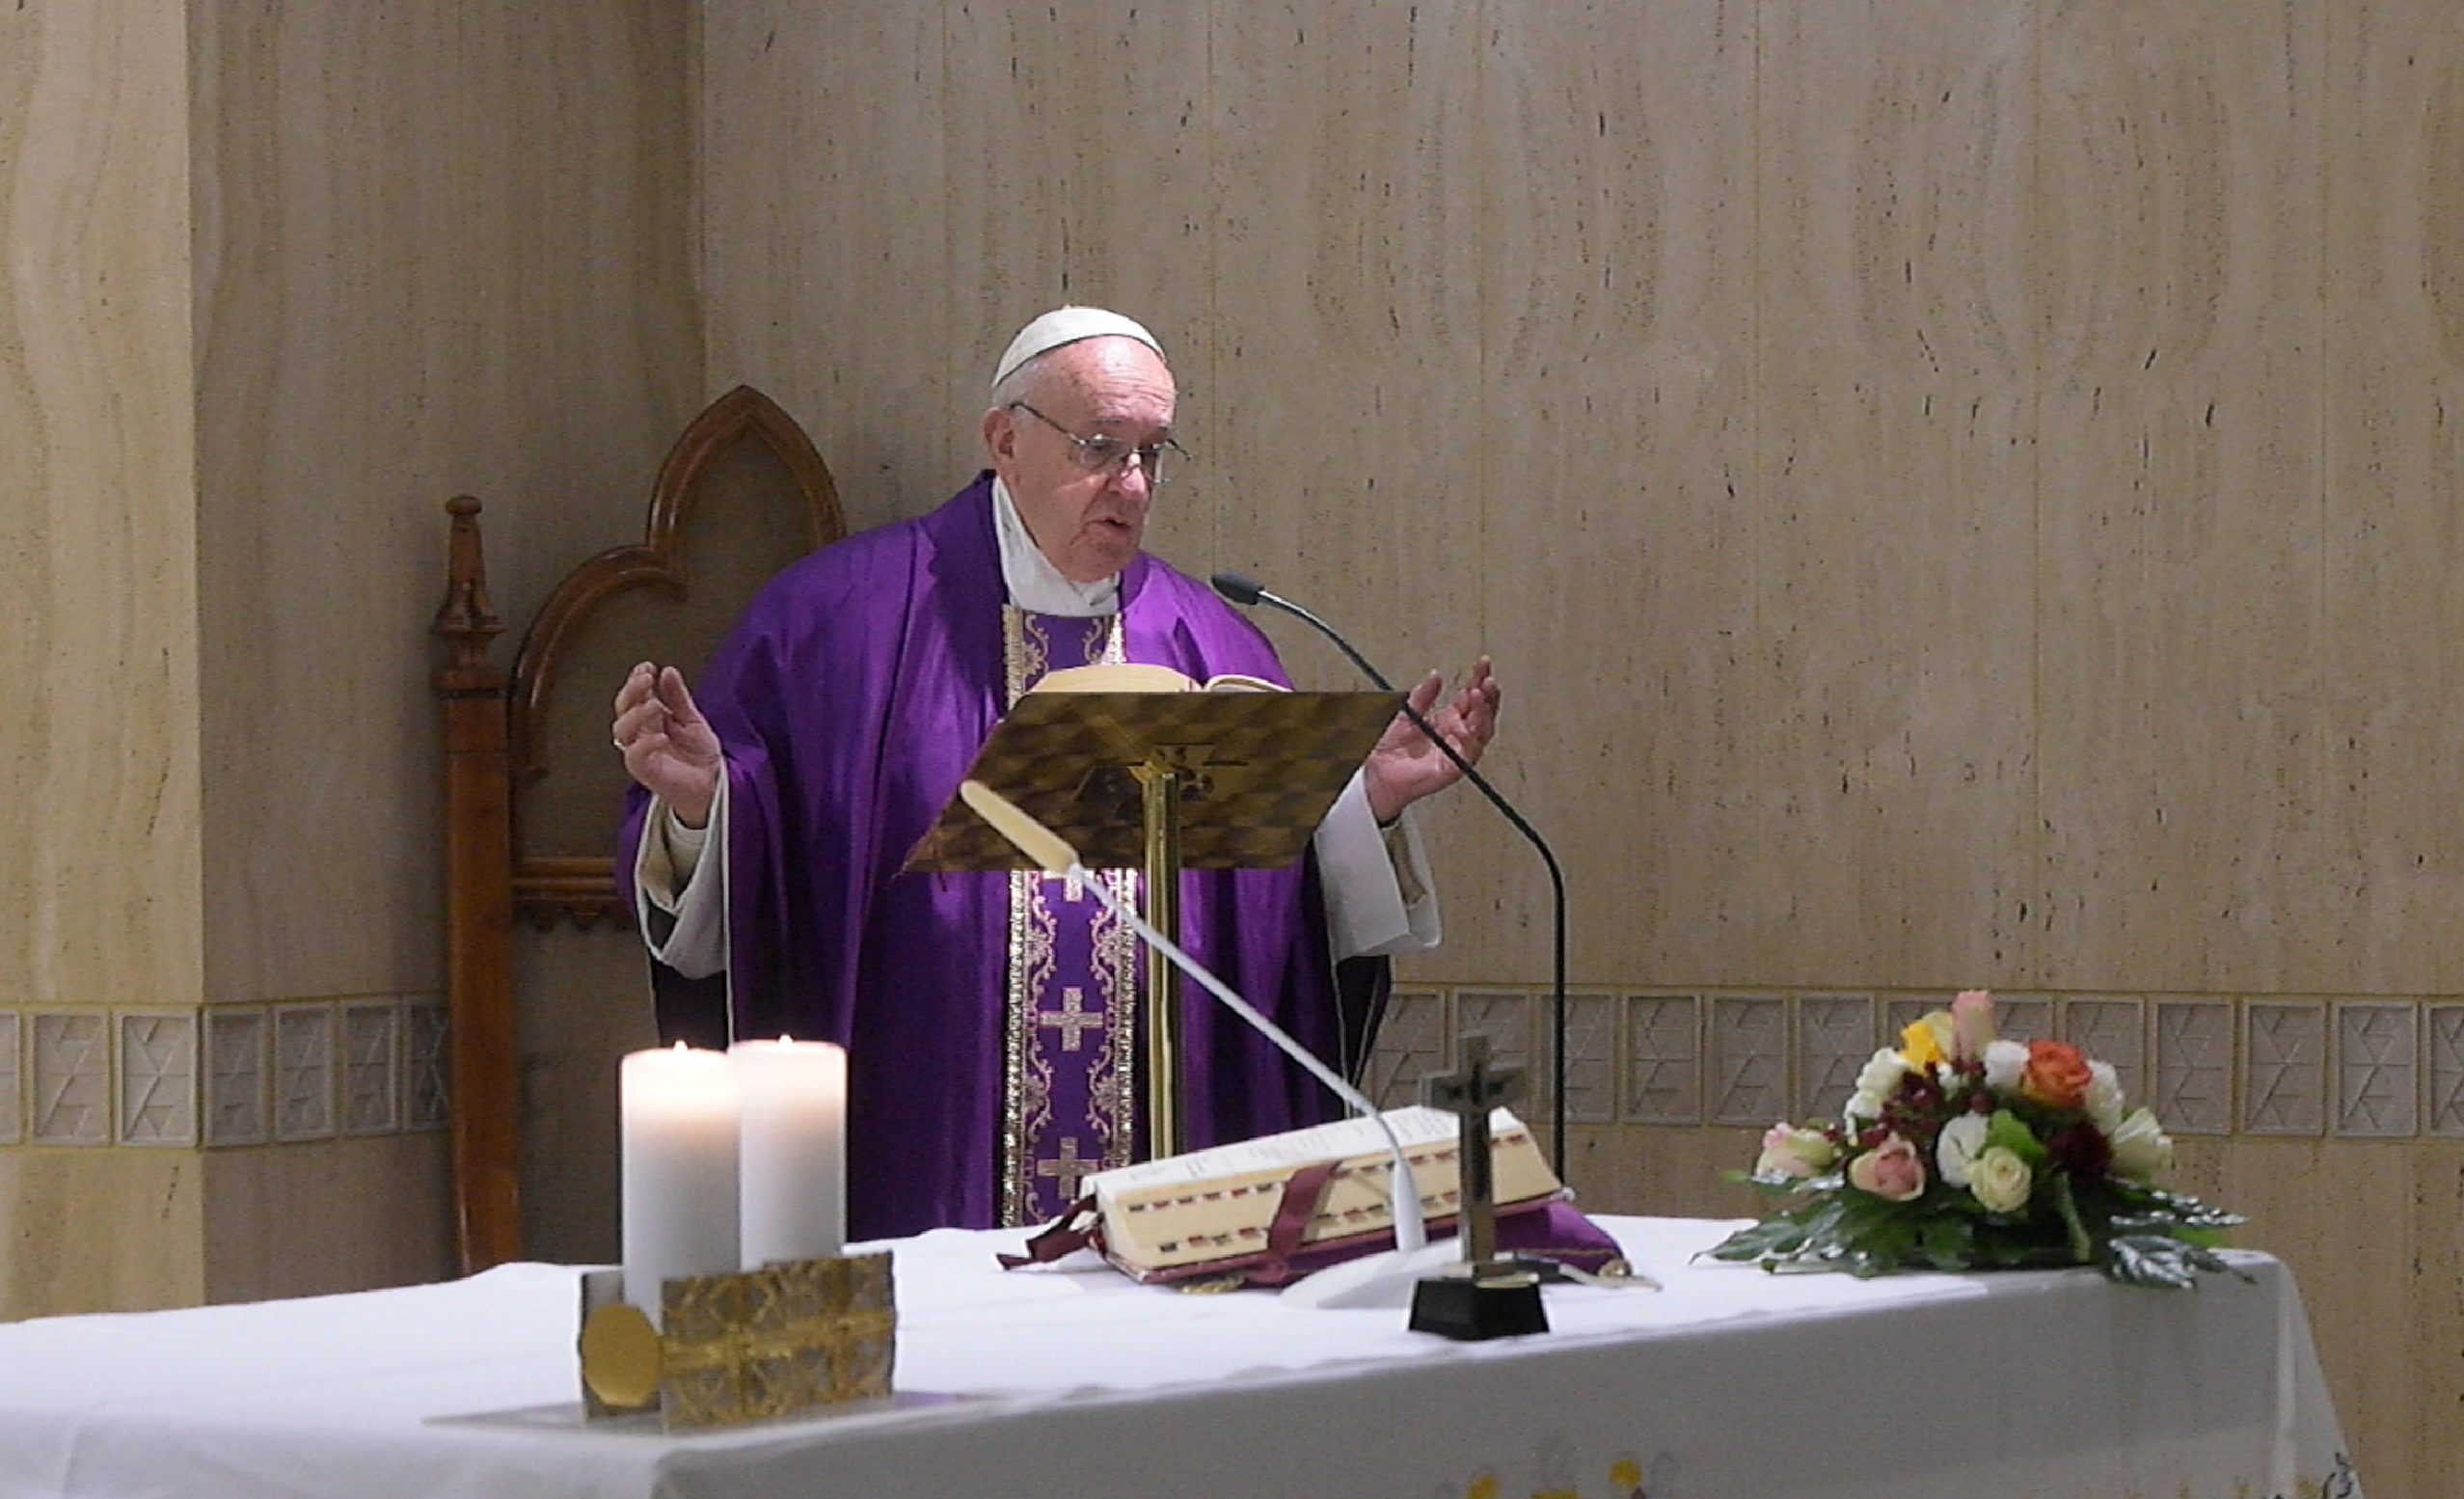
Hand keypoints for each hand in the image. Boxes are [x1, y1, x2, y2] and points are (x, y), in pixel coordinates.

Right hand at [612, 662, 722, 826]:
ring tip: (657, 705)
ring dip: (637, 714)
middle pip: (622, 710)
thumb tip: (668, 671)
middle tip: (647, 679)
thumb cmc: (698, 753)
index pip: (634, 696)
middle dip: (632, 691)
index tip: (647, 666)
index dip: (636, 680)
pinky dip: (645, 744)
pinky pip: (635, 757)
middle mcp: (641, 733)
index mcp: (649, 719)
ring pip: (622, 731)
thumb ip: (679, 698)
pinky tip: (661, 736)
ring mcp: (640, 752)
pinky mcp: (645, 771)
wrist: (713, 783)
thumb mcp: (692, 719)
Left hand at [1362, 655, 1499, 823]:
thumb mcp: (1408, 713)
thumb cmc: (1391, 748)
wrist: (1377, 773)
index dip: (1478, 679)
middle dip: (1488, 694)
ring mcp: (1458, 750)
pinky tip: (1469, 722)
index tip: (1483, 663)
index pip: (1471, 696)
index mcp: (1449, 719)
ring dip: (1484, 712)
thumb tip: (1435, 676)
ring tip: (1481, 694)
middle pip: (1482, 712)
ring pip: (1482, 730)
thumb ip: (1423, 695)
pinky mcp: (1454, 767)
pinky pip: (1469, 752)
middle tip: (1488, 679)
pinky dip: (1472, 737)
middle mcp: (1457, 734)